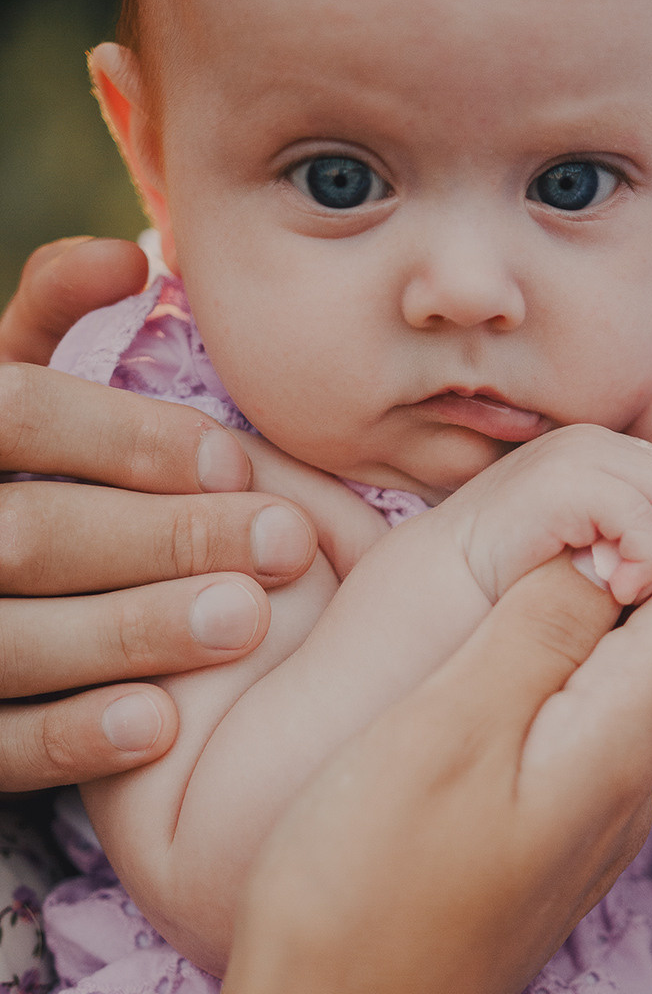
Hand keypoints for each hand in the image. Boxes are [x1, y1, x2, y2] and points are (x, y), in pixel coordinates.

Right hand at [0, 238, 317, 790]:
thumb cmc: (13, 477)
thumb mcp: (18, 398)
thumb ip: (54, 320)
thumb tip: (124, 258)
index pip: (15, 414)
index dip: (124, 437)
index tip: (235, 464)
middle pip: (27, 534)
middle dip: (162, 537)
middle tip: (283, 544)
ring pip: (12, 640)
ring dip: (131, 629)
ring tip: (244, 619)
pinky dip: (74, 735)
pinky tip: (161, 723)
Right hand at [0, 375, 651, 993]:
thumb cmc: (359, 902)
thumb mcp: (440, 739)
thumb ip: (535, 634)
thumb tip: (607, 552)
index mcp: (614, 739)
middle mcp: (623, 780)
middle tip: (639, 421)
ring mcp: (585, 819)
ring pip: (641, 660)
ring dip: (633, 563)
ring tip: (589, 490)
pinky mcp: (540, 841)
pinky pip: (593, 703)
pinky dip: (586, 625)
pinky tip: (532, 610)